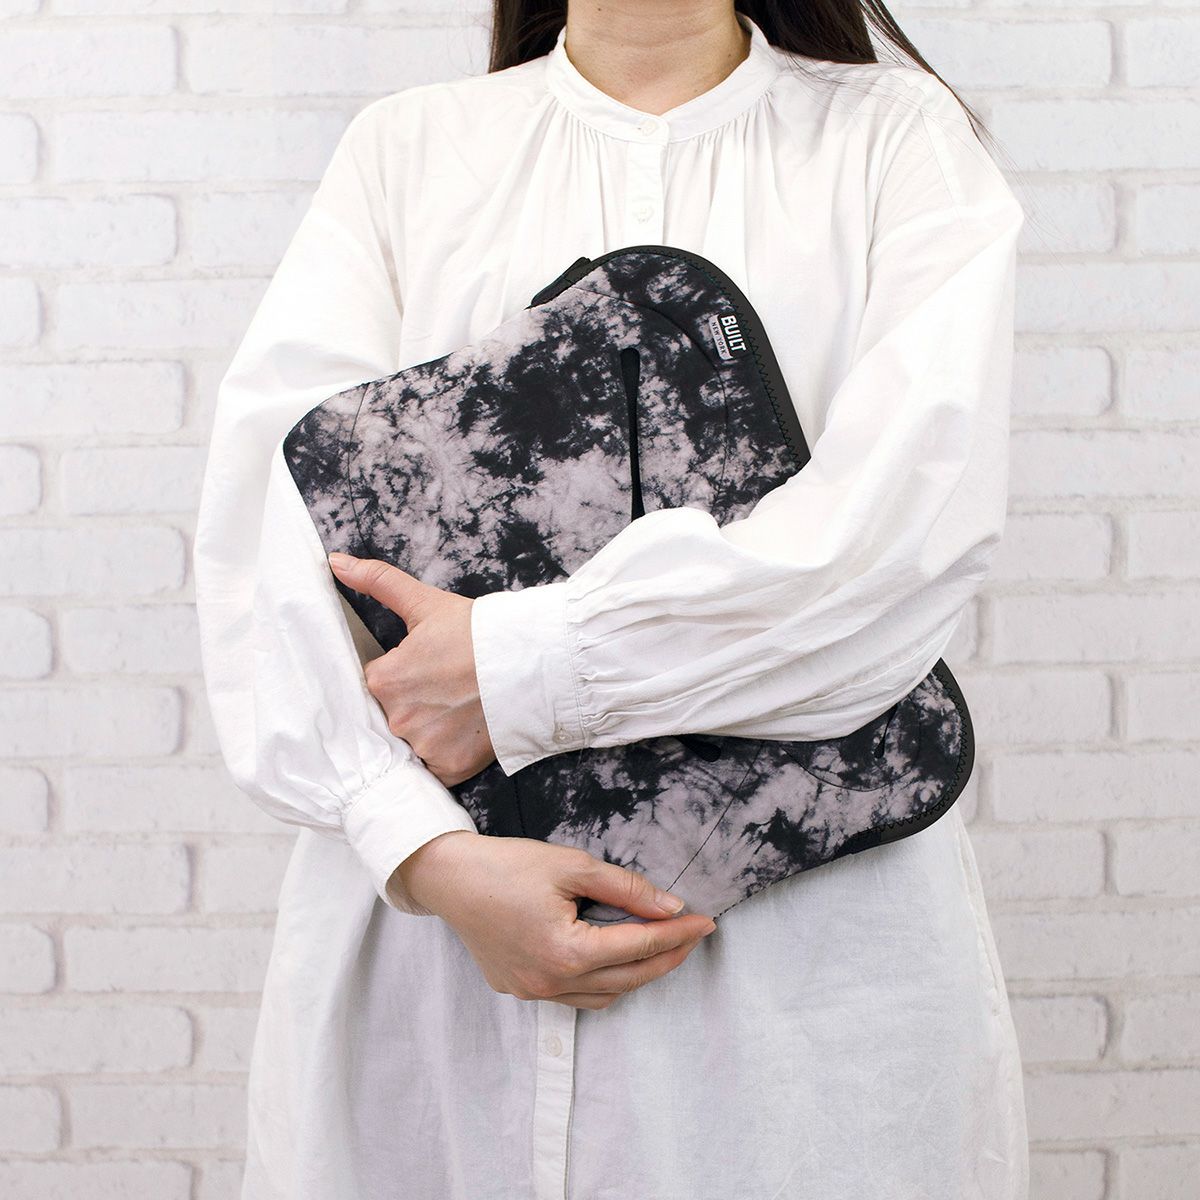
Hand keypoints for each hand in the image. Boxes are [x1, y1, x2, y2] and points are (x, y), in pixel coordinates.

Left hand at [327, 552, 494, 786]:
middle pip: (390, 717)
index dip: (398, 676)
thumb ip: (378, 582)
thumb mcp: (425, 603)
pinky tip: (462, 732)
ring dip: (426, 731)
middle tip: (443, 689)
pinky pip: (433, 768)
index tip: (423, 670)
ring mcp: (424, 746)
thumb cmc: (479, 633)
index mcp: (383, 680)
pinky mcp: (449, 768)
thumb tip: (335, 562)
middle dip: (410, 705)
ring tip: (455, 710)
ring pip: (411, 744)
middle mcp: (397, 718)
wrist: (534, 663)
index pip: (374, 685)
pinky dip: (445, 754)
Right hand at [394, 830, 717, 1010]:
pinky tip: (611, 956)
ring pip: (604, 995)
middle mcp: (551, 982)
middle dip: (667, 957)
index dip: (679, 934)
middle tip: (692, 935)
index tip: (707, 921)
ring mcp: (533, 991)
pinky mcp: (519, 989)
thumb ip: (627, 889)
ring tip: (658, 945)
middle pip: (629, 978)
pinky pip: (574, 996)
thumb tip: (671, 906)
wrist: (449, 877)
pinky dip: (602, 980)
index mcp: (568, 952)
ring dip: (636, 974)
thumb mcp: (572, 865)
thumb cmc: (507, 864)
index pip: (640, 946)